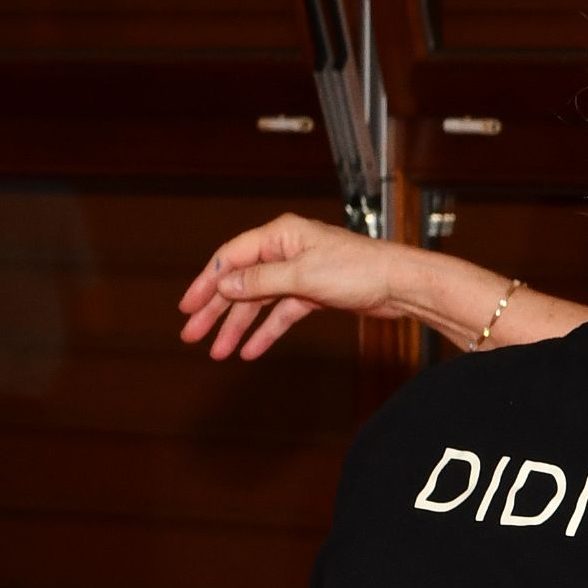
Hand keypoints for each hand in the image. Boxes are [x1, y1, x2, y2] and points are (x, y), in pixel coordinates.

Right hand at [177, 215, 397, 360]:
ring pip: (258, 302)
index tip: (187, 307)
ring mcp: (299, 273)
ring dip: (238, 327)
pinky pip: (281, 314)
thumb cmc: (358, 269)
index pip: (230, 258)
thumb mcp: (303, 276)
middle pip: (240, 282)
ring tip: (218, 351)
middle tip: (192, 335)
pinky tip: (250, 351)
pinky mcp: (313, 293)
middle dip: (216, 310)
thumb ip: (261, 281)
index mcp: (279, 236)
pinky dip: (266, 332)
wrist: (399, 285)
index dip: (206, 283)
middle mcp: (286, 251)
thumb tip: (225, 284)